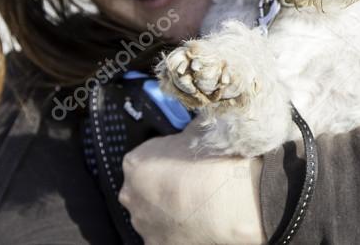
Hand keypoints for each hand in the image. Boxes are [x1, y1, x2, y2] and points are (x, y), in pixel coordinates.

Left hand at [119, 119, 265, 244]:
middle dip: (158, 188)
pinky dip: (174, 230)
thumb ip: (187, 131)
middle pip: (141, 189)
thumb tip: (194, 126)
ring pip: (150, 214)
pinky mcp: (155, 244)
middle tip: (185, 185)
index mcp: (135, 163)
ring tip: (193, 205)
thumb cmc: (213, 162)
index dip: (161, 160)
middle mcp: (131, 194)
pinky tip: (194, 223)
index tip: (177, 162)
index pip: (141, 159)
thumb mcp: (197, 131)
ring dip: (165, 210)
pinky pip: (161, 235)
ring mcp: (142, 223)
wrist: (229, 199)